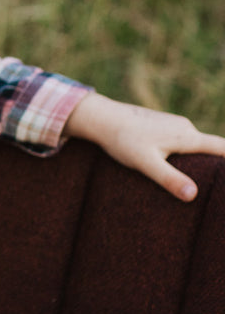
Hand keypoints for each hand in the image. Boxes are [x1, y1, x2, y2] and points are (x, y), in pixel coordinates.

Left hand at [64, 92, 224, 200]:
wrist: (101, 117)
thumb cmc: (122, 140)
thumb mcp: (146, 163)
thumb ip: (169, 179)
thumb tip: (194, 195)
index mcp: (186, 137)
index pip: (221, 148)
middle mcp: (184, 127)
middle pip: (210, 147)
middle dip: (216, 164)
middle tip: (218, 188)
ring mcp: (173, 124)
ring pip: (193, 144)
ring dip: (198, 159)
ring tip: (200, 180)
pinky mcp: (161, 125)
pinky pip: (180, 141)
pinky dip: (183, 153)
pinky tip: (175, 165)